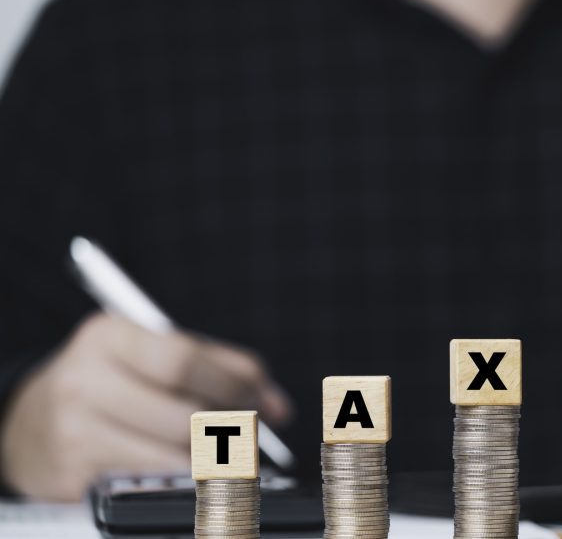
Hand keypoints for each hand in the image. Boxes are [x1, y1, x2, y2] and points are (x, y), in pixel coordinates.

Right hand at [0, 313, 290, 500]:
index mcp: (108, 336)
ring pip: (172, 454)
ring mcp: (75, 430)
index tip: (262, 400)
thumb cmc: (110, 383)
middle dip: (232, 427)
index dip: (231, 383)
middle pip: (182, 411)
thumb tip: (278, 405)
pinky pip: (151, 481)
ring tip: (230, 454)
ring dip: (215, 459)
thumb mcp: (152, 355)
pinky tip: (194, 472)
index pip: (181, 359)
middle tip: (253, 435)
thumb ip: (221, 367)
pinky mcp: (75, 475)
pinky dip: (185, 479)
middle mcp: (84, 379)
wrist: (28, 425)